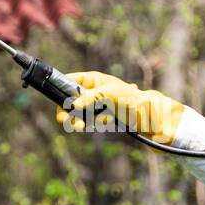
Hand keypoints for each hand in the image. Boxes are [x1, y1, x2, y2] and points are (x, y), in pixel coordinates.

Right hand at [54, 71, 185, 144]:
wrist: (150, 117)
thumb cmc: (131, 99)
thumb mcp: (109, 94)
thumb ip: (89, 97)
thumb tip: (72, 105)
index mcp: (93, 79)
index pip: (70, 80)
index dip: (60, 87)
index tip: (55, 98)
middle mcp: (92, 91)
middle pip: (70, 99)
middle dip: (67, 110)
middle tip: (65, 120)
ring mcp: (96, 105)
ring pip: (77, 113)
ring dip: (78, 120)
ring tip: (86, 124)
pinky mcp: (101, 118)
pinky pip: (88, 122)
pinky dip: (90, 125)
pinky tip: (98, 124)